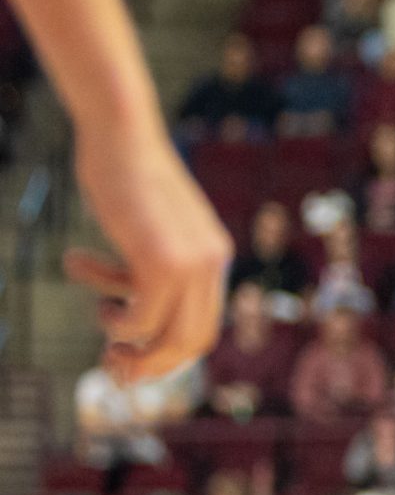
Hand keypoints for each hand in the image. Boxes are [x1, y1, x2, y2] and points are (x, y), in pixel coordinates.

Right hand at [63, 119, 230, 383]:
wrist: (120, 131)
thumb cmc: (123, 175)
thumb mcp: (147, 225)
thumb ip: (151, 264)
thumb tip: (134, 316)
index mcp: (214, 258)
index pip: (203, 328)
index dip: (168, 353)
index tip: (128, 354)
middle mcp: (212, 265)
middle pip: (192, 342)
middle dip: (150, 362)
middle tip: (110, 362)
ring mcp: (192, 264)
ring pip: (167, 336)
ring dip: (125, 338)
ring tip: (98, 313)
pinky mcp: (162, 259)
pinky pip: (140, 316)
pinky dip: (111, 312)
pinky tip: (80, 266)